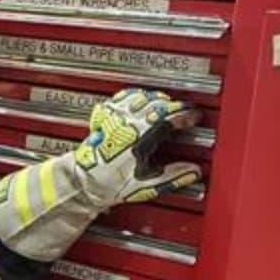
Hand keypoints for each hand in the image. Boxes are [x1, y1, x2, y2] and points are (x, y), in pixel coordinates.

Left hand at [73, 88, 202, 206]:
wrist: (85, 182)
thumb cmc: (112, 184)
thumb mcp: (147, 185)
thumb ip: (173, 176)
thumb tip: (193, 171)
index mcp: (139, 139)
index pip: (168, 118)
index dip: (185, 115)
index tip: (195, 116)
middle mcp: (127, 124)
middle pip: (156, 104)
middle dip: (175, 105)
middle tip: (186, 111)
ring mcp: (114, 118)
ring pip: (139, 96)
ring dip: (156, 98)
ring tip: (167, 104)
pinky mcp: (105, 117)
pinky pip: (121, 97)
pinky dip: (134, 95)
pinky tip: (140, 98)